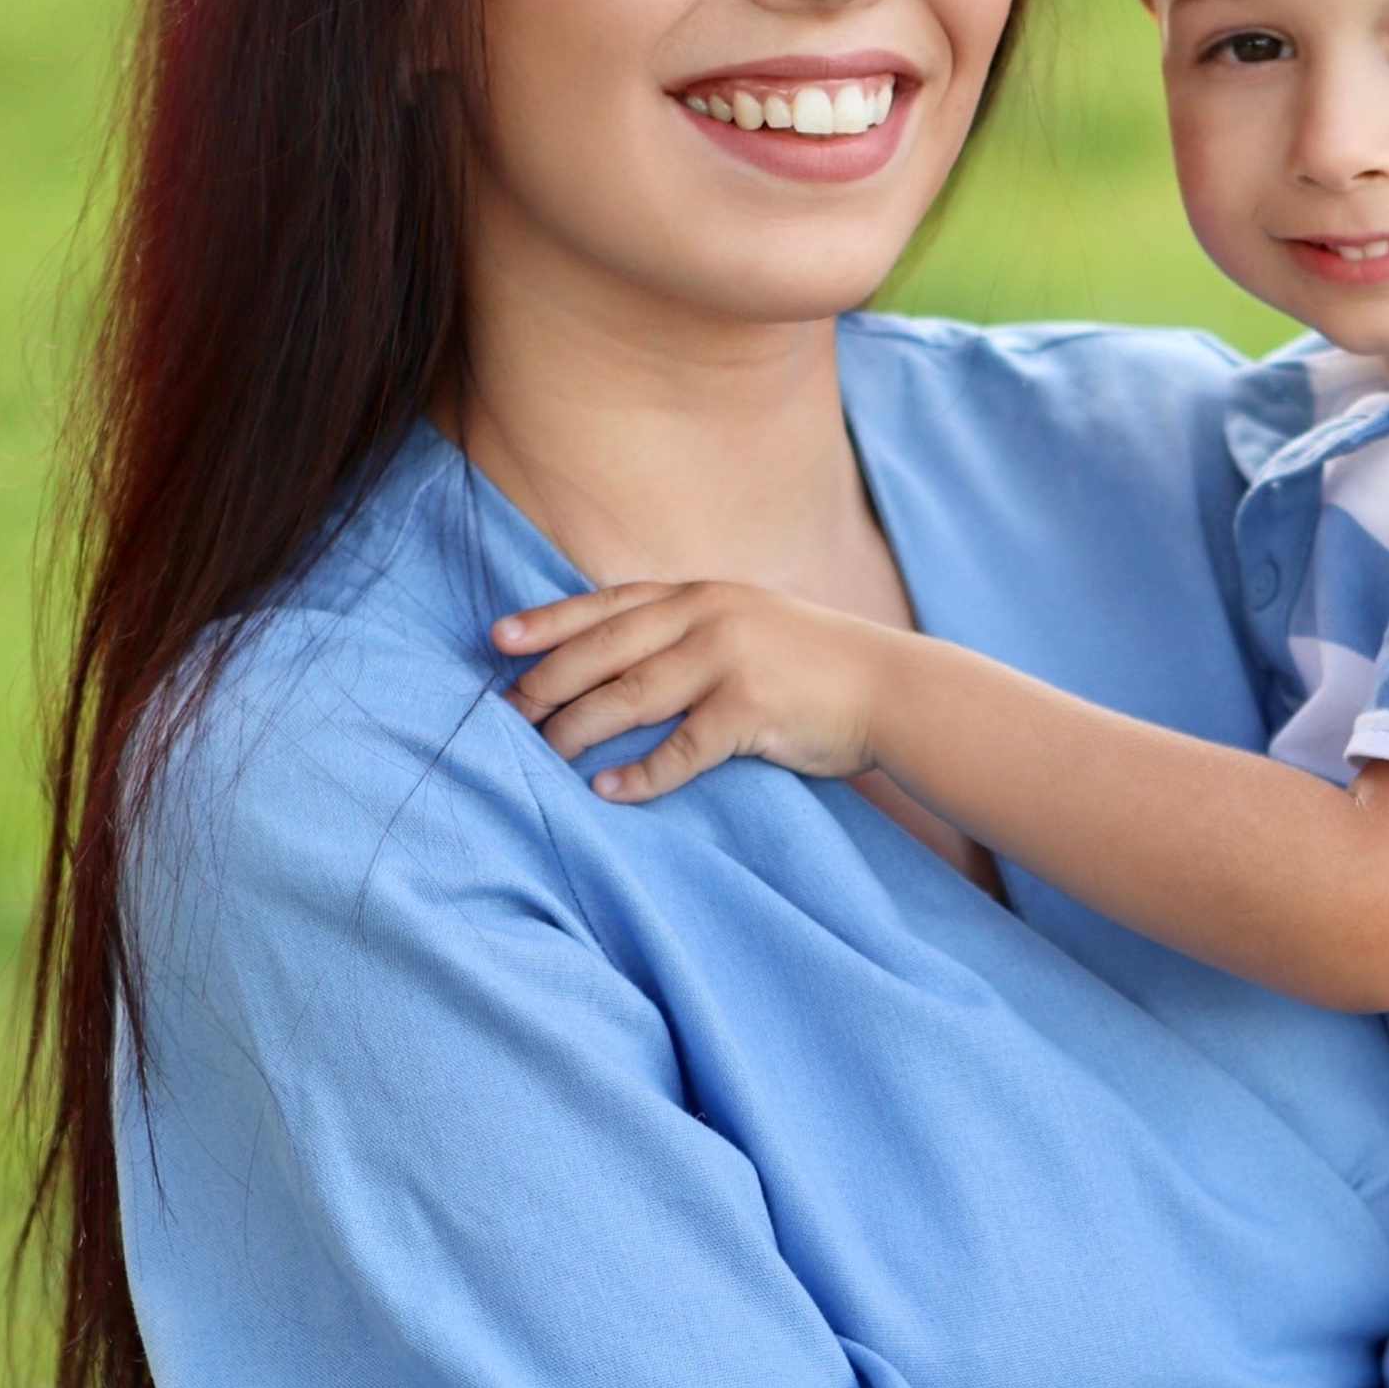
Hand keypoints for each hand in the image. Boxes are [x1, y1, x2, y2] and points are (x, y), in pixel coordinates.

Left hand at [493, 582, 894, 801]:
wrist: (890, 688)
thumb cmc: (813, 665)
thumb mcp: (747, 624)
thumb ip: (689, 631)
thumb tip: (621, 659)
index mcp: (700, 596)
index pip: (608, 606)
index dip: (549, 622)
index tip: (497, 639)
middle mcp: (707, 618)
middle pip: (604, 651)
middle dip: (546, 682)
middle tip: (503, 714)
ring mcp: (729, 661)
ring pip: (630, 697)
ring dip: (578, 729)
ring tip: (541, 756)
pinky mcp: (752, 710)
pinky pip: (681, 749)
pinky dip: (641, 774)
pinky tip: (607, 791)